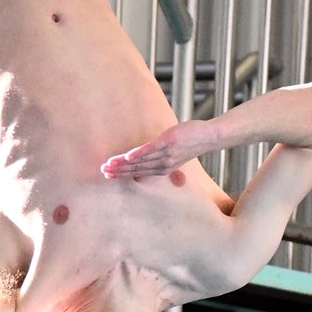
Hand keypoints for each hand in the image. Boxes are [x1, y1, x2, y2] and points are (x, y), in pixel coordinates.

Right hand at [102, 119, 223, 179]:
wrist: (208, 137)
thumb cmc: (190, 143)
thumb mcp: (173, 154)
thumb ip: (158, 156)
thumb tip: (146, 154)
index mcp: (162, 168)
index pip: (138, 172)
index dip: (122, 173)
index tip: (107, 174)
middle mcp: (162, 165)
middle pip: (137, 168)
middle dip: (119, 170)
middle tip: (103, 172)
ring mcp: (165, 154)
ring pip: (141, 160)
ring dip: (124, 163)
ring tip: (110, 163)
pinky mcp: (168, 143)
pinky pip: (151, 150)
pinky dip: (139, 153)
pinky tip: (128, 155)